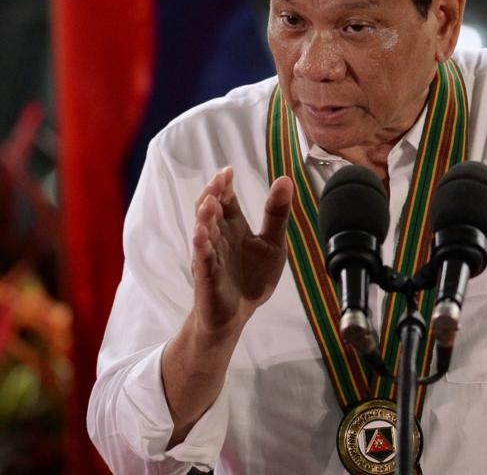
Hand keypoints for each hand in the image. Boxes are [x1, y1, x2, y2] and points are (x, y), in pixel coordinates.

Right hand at [190, 167, 293, 337]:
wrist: (239, 314)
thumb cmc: (252, 277)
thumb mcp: (273, 244)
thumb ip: (277, 214)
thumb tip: (286, 179)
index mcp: (234, 226)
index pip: (226, 199)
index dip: (224, 185)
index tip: (228, 171)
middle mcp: (219, 236)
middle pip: (210, 209)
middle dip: (212, 194)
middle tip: (218, 180)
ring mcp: (211, 255)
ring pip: (203, 230)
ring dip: (204, 215)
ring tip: (209, 201)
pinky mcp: (207, 276)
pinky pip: (202, 258)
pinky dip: (201, 245)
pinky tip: (201, 233)